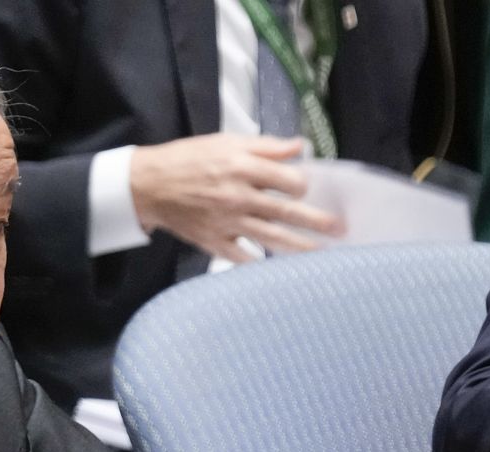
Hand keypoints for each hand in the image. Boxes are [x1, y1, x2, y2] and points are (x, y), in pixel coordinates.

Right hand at [128, 133, 343, 262]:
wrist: (149, 186)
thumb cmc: (188, 160)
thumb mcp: (226, 142)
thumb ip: (265, 146)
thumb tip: (299, 147)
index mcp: (242, 168)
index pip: (289, 181)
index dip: (302, 185)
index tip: (303, 189)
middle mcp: (238, 197)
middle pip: (288, 213)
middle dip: (318, 222)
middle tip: (340, 229)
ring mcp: (227, 222)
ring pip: (272, 238)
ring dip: (301, 247)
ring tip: (322, 252)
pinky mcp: (214, 241)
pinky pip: (244, 258)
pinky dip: (261, 265)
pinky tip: (279, 270)